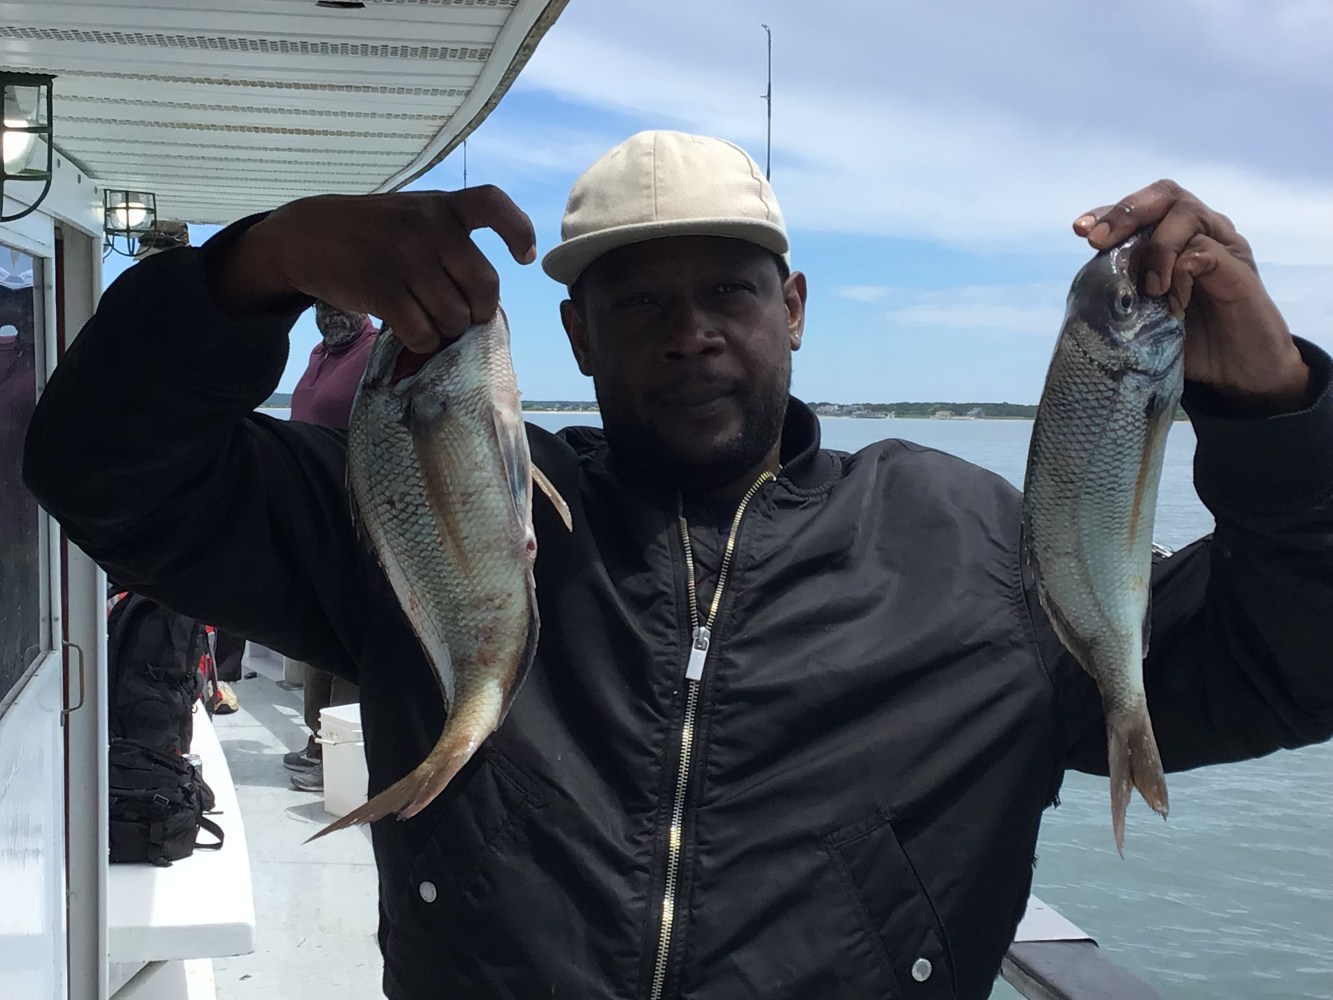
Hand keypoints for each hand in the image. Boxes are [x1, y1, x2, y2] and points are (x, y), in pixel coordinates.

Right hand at [211, 187, 535, 353]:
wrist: (306, 234)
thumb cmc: (373, 232)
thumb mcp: (413, 214)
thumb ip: (450, 240)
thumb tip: (484, 303)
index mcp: (442, 206)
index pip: (492, 203)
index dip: (518, 230)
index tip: (523, 257)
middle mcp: (428, 226)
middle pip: (484, 287)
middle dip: (477, 312)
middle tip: (460, 315)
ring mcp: (404, 256)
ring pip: (454, 317)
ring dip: (445, 331)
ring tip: (426, 320)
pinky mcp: (381, 287)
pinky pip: (423, 333)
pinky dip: (423, 343)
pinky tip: (411, 333)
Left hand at [1073, 180, 1308, 412]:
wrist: (1240, 373)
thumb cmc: (1192, 343)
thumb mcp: (1147, 319)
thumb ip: (1124, 297)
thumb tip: (1083, 295)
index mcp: (1176, 240)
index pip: (1142, 209)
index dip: (1110, 212)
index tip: (1081, 230)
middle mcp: (1202, 233)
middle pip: (1165, 194)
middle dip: (1126, 212)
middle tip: (1100, 241)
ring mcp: (1223, 247)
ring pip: (1185, 213)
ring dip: (1157, 246)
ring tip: (1150, 287)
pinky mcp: (1239, 269)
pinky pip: (1205, 249)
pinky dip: (1181, 268)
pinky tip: (1175, 298)